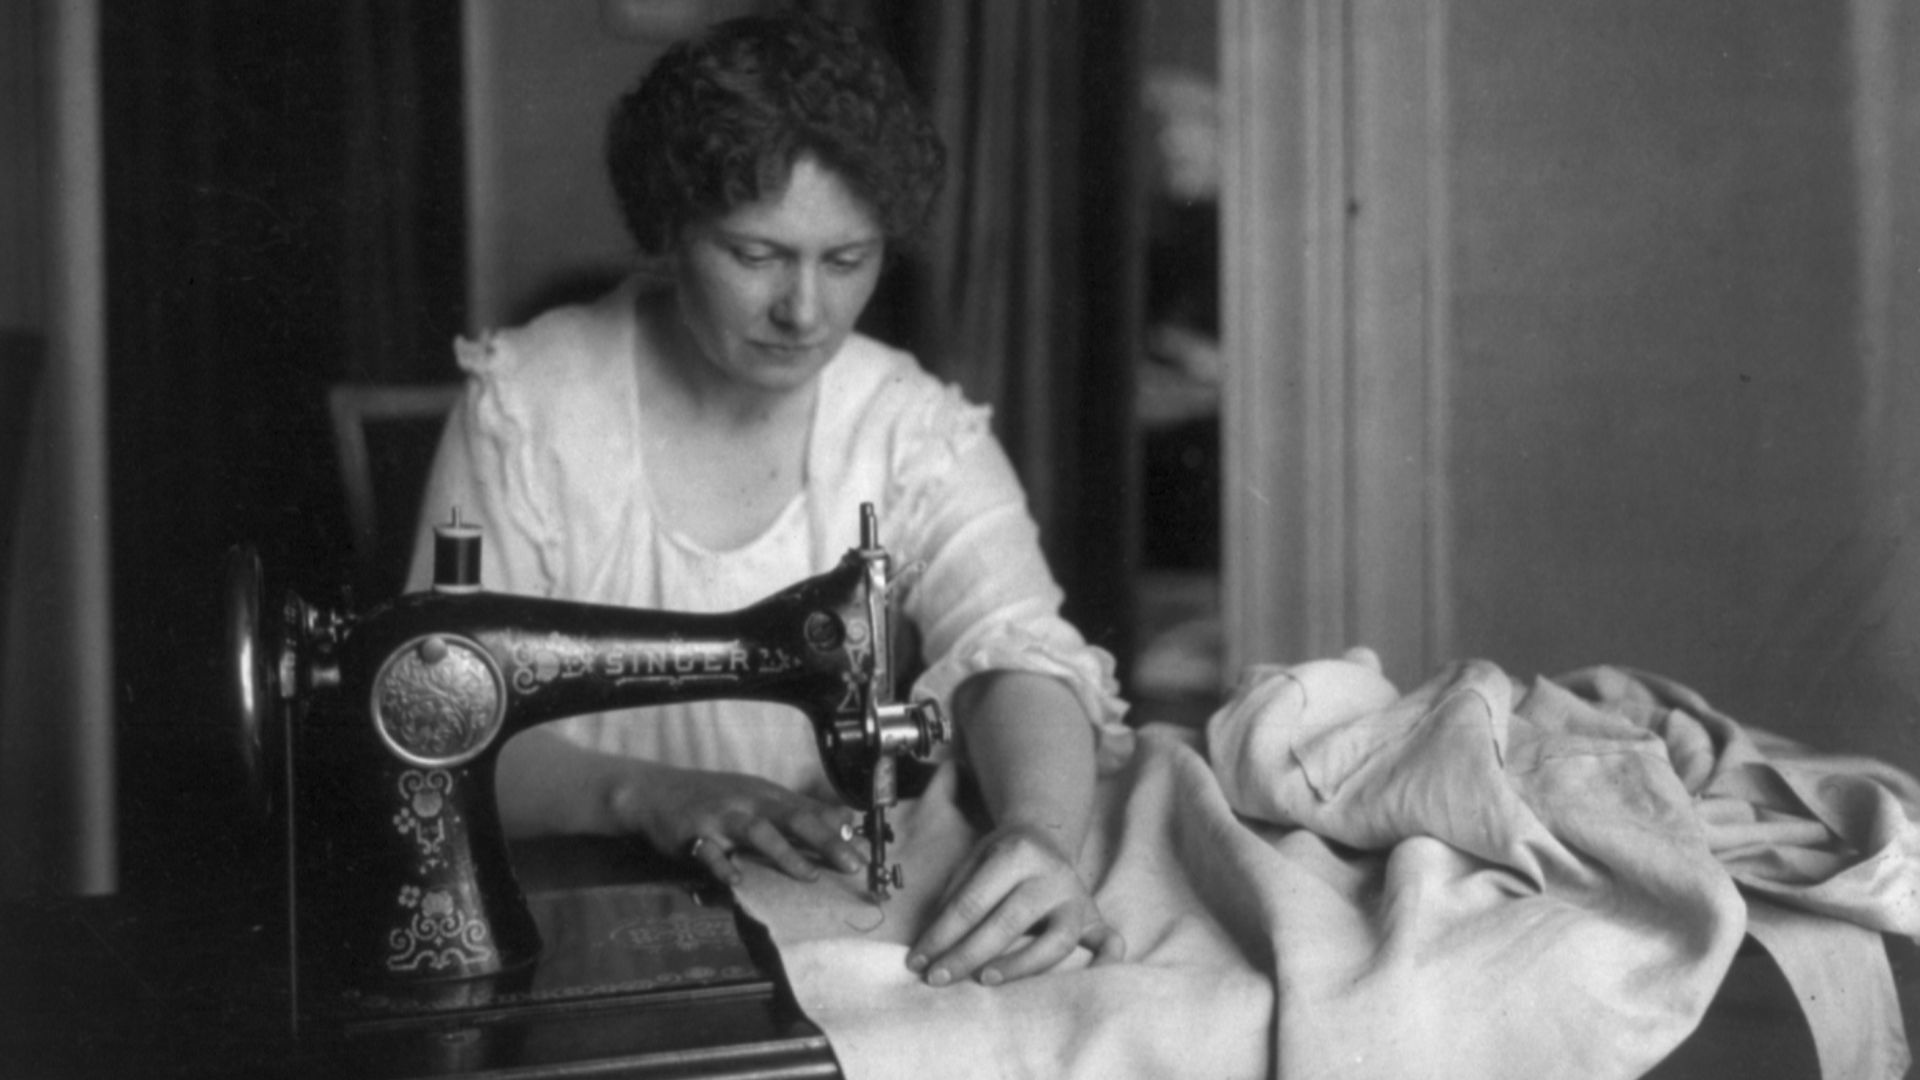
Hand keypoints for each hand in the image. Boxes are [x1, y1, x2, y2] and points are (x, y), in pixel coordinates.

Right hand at [623, 765, 867, 885]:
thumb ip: (796, 810)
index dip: (839, 832)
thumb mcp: (757, 797)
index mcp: (767, 795)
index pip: (810, 811)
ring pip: (759, 832)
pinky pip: (710, 852)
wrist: (655, 791)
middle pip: (794, 818)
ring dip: (785, 853)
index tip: (866, 853)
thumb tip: (842, 821)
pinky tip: (737, 881)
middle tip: (851, 864)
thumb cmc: (714, 798)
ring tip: (808, 876)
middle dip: (825, 841)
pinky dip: (724, 866)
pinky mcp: (694, 833)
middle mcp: (749, 802)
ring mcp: (722, 816)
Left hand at [905, 821, 1124, 987]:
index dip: (940, 935)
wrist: (1044, 835)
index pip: (972, 902)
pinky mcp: (1094, 916)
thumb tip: (931, 947)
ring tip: (985, 980)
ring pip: (1056, 942)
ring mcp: (1077, 898)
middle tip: (937, 978)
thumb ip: (954, 899)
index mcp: (1018, 853)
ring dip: (1020, 966)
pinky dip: (1105, 964)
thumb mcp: (972, 860)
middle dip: (966, 955)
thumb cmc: (1001, 856)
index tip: (916, 961)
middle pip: (1008, 923)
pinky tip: (1088, 982)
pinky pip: (1108, 942)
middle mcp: (1052, 876)